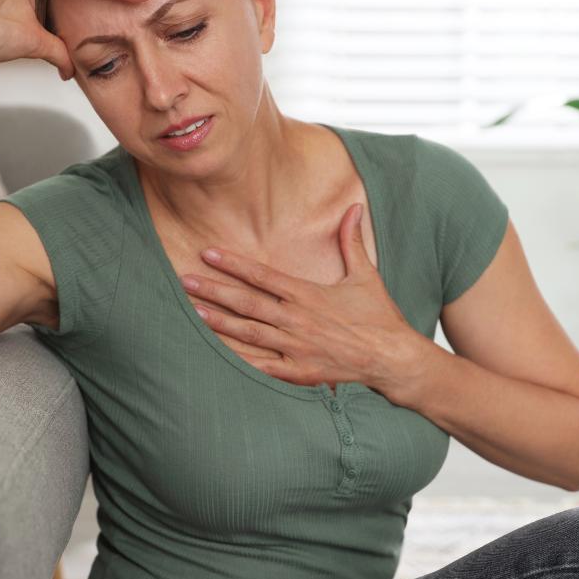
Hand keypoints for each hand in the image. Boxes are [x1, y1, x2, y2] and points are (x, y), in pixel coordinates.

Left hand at [180, 203, 422, 396]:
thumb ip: (350, 241)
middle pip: (247, 303)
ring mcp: (296, 348)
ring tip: (193, 312)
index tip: (208, 253)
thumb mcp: (365, 274)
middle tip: (186, 280)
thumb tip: (353, 207)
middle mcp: (297, 319)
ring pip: (249, 333)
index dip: (233, 264)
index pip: (262, 275)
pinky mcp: (299, 372)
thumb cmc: (378, 315)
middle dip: (214, 290)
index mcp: (308, 294)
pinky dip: (239, 359)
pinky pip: (262, 366)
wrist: (392, 358)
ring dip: (219, 322)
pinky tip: (217, 352)